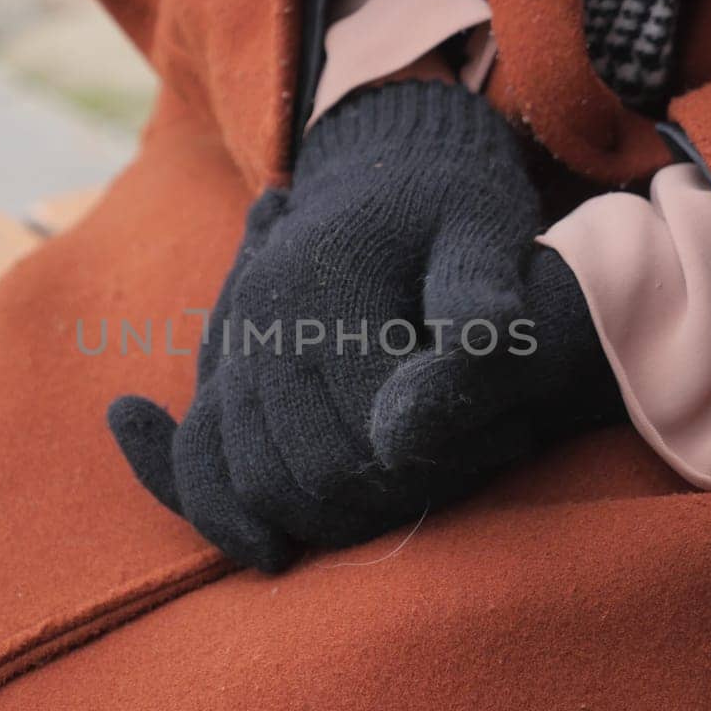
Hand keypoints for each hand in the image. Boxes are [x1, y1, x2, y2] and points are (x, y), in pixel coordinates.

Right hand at [108, 82, 616, 570]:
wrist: (390, 159)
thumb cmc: (453, 201)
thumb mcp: (486, 230)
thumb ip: (474, 311)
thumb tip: (415, 421)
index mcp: (314, 285)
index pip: (370, 433)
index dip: (447, 457)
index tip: (512, 433)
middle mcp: (251, 319)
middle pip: (307, 471)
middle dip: (394, 493)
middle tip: (477, 461)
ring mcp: (224, 346)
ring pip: (252, 481)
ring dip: (332, 512)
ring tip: (415, 484)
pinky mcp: (217, 371)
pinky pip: (198, 461)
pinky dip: (223, 512)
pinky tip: (271, 551)